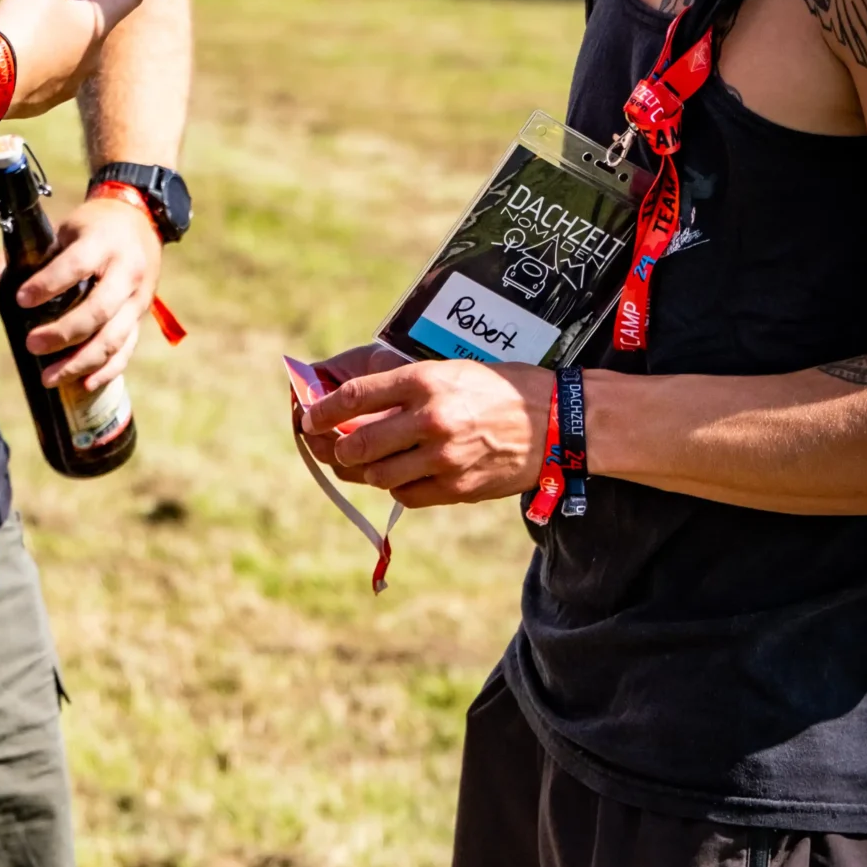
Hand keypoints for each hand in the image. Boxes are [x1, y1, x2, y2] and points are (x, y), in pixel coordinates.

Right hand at [0, 0, 142, 116]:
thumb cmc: (21, 25)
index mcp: (98, 26)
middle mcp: (89, 58)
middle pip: (92, 20)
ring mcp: (67, 82)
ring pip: (57, 44)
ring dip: (36, 25)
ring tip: (3, 11)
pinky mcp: (41, 100)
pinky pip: (32, 66)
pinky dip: (14, 49)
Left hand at [7, 190, 162, 388]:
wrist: (139, 222)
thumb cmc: (89, 228)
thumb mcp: (58, 231)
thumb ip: (17, 259)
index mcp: (102, 243)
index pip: (77, 265)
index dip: (49, 284)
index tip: (20, 300)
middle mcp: (126, 272)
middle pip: (98, 311)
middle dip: (63, 333)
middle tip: (30, 345)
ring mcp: (137, 299)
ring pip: (113, 338)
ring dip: (80, 362)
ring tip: (48, 378)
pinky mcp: (140, 318)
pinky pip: (126, 350)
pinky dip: (106, 371)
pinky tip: (83, 385)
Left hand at [301, 352, 552, 506]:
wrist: (557, 421)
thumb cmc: (501, 389)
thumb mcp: (450, 372)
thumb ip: (403, 390)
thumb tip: (353, 409)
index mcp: (424, 382)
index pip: (354, 397)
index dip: (323, 411)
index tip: (310, 418)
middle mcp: (430, 419)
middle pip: (358, 444)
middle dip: (337, 448)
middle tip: (333, 446)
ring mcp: (444, 458)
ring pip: (377, 475)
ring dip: (365, 470)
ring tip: (367, 462)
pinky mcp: (457, 487)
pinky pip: (406, 495)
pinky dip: (397, 487)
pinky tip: (403, 474)